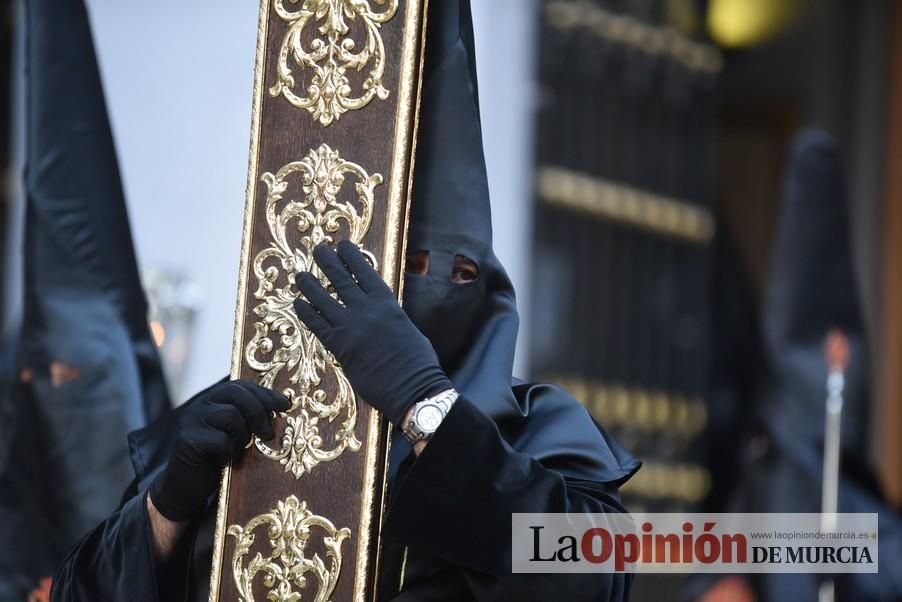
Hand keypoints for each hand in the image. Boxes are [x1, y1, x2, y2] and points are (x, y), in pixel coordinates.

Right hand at [149, 380, 289, 521]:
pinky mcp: (187, 439)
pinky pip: (220, 440)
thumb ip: (249, 419)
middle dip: (258, 412)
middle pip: (236, 394)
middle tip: (268, 433)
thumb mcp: (236, 435)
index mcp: (214, 400)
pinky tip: (222, 461)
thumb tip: (282, 409)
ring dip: (241, 435)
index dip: (265, 394)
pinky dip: (227, 452)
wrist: (186, 488)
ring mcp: (191, 420)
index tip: (285, 405)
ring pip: (230, 415)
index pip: (241, 386)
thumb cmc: (217, 458)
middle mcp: (200, 405)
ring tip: (238, 449)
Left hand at [293, 241, 451, 424]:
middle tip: (317, 250)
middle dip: (327, 262)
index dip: (351, 256)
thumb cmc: (418, 362)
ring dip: (309, 285)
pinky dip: (306, 313)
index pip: (365, 271)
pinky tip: (298, 304)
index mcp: (387, 303)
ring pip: (322, 299)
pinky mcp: (339, 346)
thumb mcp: (407, 329)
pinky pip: (317, 325)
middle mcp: (366, 310)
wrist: (412, 387)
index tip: (342, 245)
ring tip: (299, 275)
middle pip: (340, 279)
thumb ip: (390, 318)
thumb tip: (380, 317)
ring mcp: (350, 327)